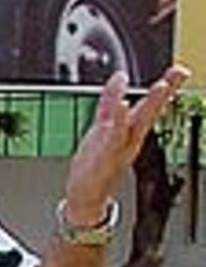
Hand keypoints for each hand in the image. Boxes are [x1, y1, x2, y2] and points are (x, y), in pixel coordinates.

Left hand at [62, 63, 190, 225]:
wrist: (86, 195)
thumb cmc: (96, 161)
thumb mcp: (104, 125)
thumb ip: (110, 100)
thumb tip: (120, 77)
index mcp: (132, 131)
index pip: (151, 105)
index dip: (167, 87)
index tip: (181, 71)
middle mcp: (130, 138)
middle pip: (150, 112)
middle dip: (164, 92)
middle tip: (178, 74)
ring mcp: (119, 146)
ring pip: (137, 122)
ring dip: (151, 104)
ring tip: (161, 86)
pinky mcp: (104, 154)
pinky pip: (114, 135)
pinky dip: (120, 120)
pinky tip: (125, 105)